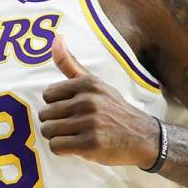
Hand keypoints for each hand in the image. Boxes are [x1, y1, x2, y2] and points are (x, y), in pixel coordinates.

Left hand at [39, 36, 161, 167]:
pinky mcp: (90, 144)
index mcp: (87, 84)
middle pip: (45, 114)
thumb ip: (72, 64)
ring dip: (57, 137)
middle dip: (55, 123)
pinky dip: (62, 150)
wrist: (142, 137)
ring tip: (73, 136)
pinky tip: (76, 147)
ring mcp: (90, 122)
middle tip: (72, 127)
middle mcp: (88, 101)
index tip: (70, 111)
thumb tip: (56, 38)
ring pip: (48, 131)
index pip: (47, 95)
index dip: (56, 106)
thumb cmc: (114, 110)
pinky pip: (56, 146)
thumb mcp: (96, 84)